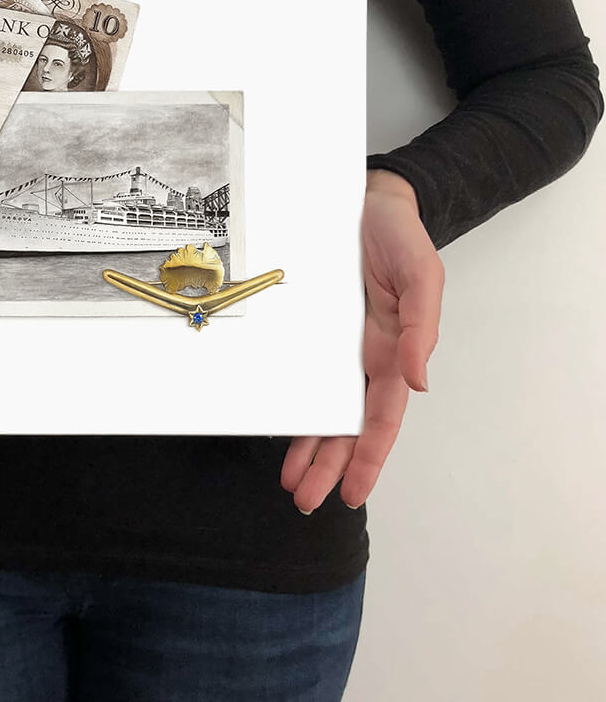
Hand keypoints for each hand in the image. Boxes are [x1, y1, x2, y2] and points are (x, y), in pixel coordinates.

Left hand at [280, 170, 443, 512]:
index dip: (367, 458)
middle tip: (305, 500)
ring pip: (321, 406)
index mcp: (393, 351)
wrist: (370, 201)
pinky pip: (300, 371)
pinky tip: (278, 421)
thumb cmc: (402, 238)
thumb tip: (419, 382)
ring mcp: (336, 345)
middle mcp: (364, 356)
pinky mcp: (312, 327)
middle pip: (346, 424)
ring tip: (289, 479)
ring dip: (307, 445)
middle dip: (328, 465)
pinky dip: (291, 400)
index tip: (352, 494)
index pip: (381, 418)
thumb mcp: (422, 278)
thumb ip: (423, 329)